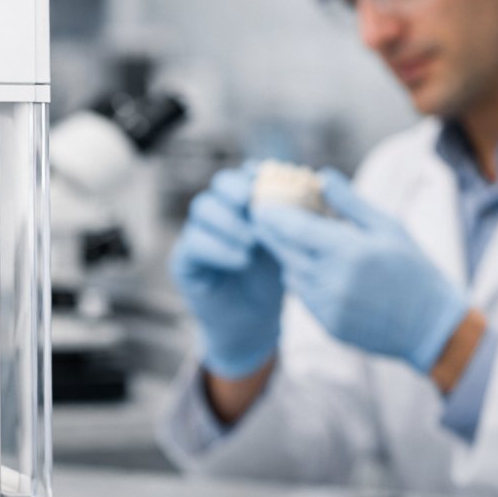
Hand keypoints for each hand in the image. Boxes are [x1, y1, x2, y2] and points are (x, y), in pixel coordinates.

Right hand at [169, 162, 284, 378]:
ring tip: (252, 242)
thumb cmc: (274, 281)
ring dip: (229, 222)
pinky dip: (219, 249)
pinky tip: (241, 260)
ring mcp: (198, 234)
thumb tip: (313, 186)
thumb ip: (293, 219)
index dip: (253, 174)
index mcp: (243, 205)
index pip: (243, 175)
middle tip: (251, 201)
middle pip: (218, 185)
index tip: (266, 180)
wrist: (255, 322)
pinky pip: (194, 243)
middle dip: (235, 189)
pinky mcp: (184, 260)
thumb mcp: (288, 246)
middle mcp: (218, 213)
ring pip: (202, 209)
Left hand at [252, 169, 468, 372]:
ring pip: (292, 275)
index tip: (259, 204)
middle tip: (262, 218)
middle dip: (272, 234)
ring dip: (289, 258)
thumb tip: (321, 176)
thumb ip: (351, 203)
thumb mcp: (389, 228)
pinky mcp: (327, 325)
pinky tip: (314, 270)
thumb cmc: (414, 269)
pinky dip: (303, 281)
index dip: (273, 216)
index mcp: (350, 252)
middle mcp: (334, 281)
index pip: (296, 229)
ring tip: (291, 242)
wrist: (430, 326)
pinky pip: (302, 297)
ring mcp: (329, 306)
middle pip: (286, 252)